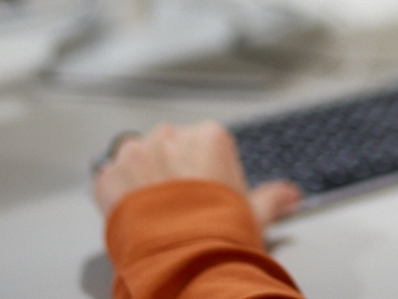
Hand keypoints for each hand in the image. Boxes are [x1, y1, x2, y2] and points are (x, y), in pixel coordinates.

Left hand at [92, 120, 300, 225]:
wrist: (183, 261)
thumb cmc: (220, 235)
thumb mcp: (255, 214)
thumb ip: (272, 198)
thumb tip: (290, 195)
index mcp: (209, 137)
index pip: (202, 143)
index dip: (203, 170)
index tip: (204, 191)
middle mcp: (171, 137)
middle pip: (167, 145)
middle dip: (169, 169)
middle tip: (179, 205)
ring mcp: (136, 155)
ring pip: (134, 158)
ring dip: (140, 177)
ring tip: (153, 211)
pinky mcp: (109, 178)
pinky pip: (108, 179)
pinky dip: (115, 194)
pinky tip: (132, 214)